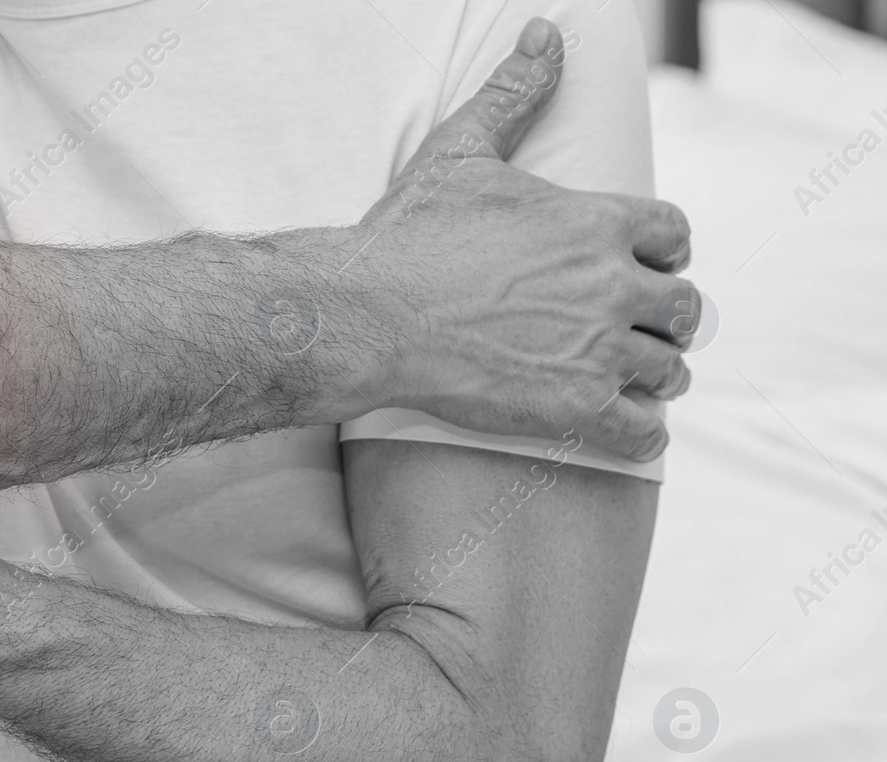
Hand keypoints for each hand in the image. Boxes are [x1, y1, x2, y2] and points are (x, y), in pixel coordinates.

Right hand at [354, 17, 694, 460]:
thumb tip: (544, 31)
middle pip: (682, 307)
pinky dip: (640, 433)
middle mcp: (612, 285)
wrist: (365, 317)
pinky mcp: (574, 410)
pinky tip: (621, 429)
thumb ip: (514, 93)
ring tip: (627, 383)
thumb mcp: (461, 154)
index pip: (674, 236)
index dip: (663, 253)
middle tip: (634, 332)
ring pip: (667, 370)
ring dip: (652, 377)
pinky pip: (642, 431)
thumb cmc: (406, 237)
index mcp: (597, 221)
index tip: (643, 269)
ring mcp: (597, 350)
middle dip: (663, 319)